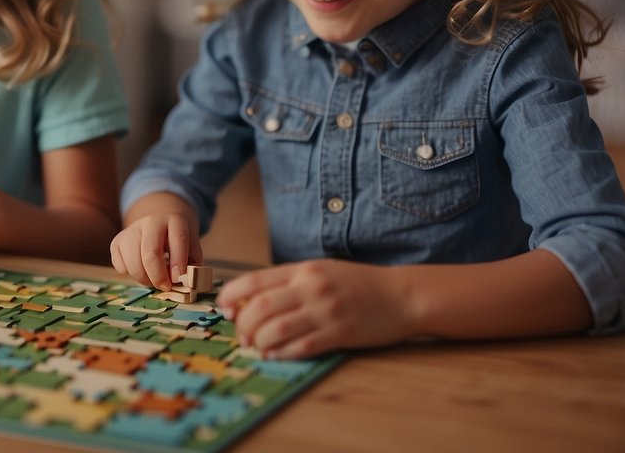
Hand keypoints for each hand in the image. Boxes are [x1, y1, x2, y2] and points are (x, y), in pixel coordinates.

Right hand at [110, 212, 202, 290]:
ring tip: (153, 280)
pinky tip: (141, 269)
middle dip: (158, 276)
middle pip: (150, 252)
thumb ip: (192, 264)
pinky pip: (120, 266)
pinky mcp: (117, 241)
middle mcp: (151, 221)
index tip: (177, 279)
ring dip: (144, 279)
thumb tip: (186, 282)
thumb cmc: (177, 242)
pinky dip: (130, 274)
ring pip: (133, 261)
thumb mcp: (192, 248)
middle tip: (165, 287)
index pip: (177, 239)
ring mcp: (131, 230)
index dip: (178, 262)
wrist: (160, 224)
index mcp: (174, 220)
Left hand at [217, 259, 415, 357]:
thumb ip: (288, 281)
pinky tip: (275, 355)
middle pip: (260, 307)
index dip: (231, 295)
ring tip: (256, 346)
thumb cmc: (356, 283)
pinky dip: (282, 353)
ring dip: (260, 341)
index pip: (254, 280)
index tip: (224, 308)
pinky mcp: (340, 333)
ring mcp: (325, 311)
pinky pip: (302, 346)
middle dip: (243, 324)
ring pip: (277, 328)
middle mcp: (311, 288)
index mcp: (302, 270)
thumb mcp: (319, 271)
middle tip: (241, 335)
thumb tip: (251, 299)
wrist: (401, 295)